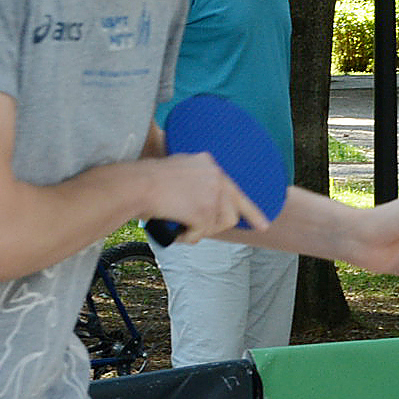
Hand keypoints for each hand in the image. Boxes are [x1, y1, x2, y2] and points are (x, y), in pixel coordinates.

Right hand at [144, 152, 267, 240]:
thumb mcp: (175, 170)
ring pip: (222, 223)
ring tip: (183, 228)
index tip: (263, 225)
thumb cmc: (144, 181)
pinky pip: (202, 233)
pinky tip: (175, 230)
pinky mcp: (204, 210)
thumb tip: (199, 207)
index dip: (250, 210)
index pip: (234, 188)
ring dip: (202, 230)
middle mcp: (215, 175)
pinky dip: (187, 236)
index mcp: (208, 163)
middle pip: (234, 209)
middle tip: (230, 230)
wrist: (136, 185)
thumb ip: (192, 181)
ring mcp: (211, 193)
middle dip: (230, 223)